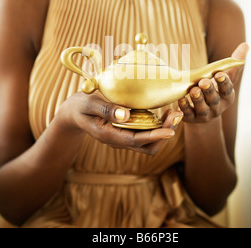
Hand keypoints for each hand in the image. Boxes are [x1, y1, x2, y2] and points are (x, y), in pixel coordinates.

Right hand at [57, 92, 182, 155]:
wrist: (74, 113)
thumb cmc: (80, 106)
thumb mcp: (89, 103)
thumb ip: (105, 109)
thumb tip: (126, 115)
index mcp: (108, 135)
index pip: (135, 140)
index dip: (155, 136)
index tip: (171, 130)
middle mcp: (118, 140)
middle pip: (147, 146)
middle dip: (164, 134)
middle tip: (176, 115)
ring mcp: (122, 137)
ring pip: (148, 143)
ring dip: (164, 131)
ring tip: (174, 113)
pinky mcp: (126, 132)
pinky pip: (145, 135)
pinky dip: (158, 127)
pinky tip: (164, 113)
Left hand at [178, 43, 248, 123]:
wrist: (202, 111)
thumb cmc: (214, 89)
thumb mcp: (224, 78)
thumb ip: (232, 64)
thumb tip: (245, 45)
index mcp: (227, 96)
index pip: (227, 90)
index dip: (224, 82)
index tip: (219, 74)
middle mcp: (218, 107)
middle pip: (214, 99)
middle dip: (209, 90)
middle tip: (203, 82)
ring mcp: (205, 114)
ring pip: (202, 108)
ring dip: (198, 99)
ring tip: (193, 90)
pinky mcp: (191, 118)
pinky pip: (188, 114)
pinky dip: (184, 107)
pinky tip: (180, 99)